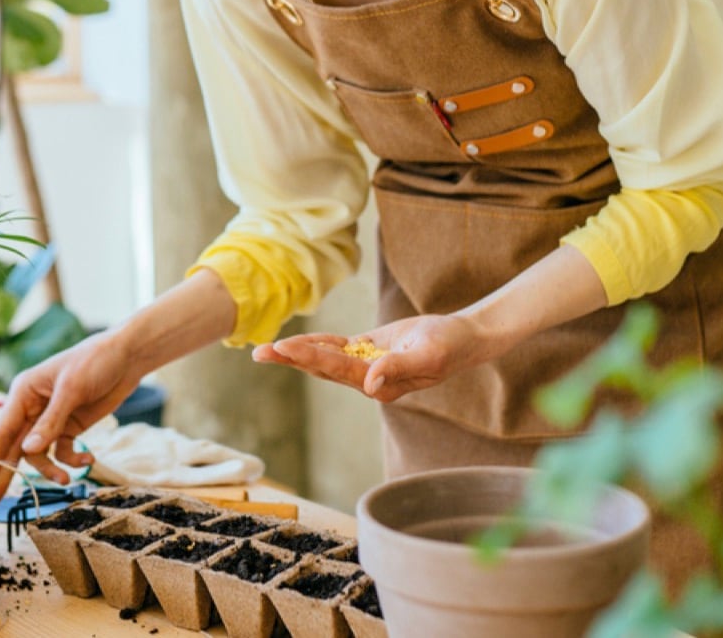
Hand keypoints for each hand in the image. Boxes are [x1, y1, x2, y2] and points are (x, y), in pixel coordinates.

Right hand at [0, 330, 144, 505]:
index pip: (2, 430)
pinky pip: (63, 451)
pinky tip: (88, 460)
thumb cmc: (94, 361)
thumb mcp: (71, 389)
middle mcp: (32, 407)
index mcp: (24, 392)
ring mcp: (51, 419)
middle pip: (15, 446)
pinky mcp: (70, 427)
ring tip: (65, 480)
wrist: (128, 357)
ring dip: (50, 469)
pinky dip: (73, 460)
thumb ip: (50, 422)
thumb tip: (28, 450)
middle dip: (6, 473)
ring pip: (39, 454)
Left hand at [252, 314, 496, 402]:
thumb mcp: (428, 354)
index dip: (310, 357)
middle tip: (258, 352)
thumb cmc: (449, 346)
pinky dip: (316, 343)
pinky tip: (295, 343)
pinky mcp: (369, 352)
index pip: (338, 369)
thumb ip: (399, 367)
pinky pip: (337, 348)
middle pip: (322, 368)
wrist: (463, 338)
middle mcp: (369, 380)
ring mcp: (367, 367)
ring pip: (324, 359)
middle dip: (290, 360)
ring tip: (265, 350)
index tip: (284, 347)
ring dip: (296, 354)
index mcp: (381, 384)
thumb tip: (369, 384)